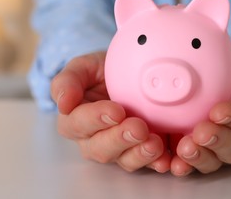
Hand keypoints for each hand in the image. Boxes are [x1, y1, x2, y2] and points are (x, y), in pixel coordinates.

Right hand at [51, 52, 167, 172]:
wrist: (127, 73)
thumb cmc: (101, 71)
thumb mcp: (83, 67)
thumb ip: (69, 80)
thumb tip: (63, 103)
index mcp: (75, 120)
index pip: (79, 124)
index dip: (96, 119)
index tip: (115, 110)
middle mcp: (94, 139)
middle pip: (101, 148)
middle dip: (120, 140)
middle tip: (138, 128)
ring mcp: (119, 148)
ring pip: (124, 159)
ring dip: (140, 154)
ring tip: (155, 144)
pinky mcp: (140, 151)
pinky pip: (148, 163)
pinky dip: (158, 162)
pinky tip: (167, 159)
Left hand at [170, 54, 230, 175]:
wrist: (208, 78)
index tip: (218, 111)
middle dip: (218, 141)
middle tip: (201, 131)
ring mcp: (219, 152)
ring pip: (214, 162)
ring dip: (200, 157)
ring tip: (185, 148)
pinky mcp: (198, 156)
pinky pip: (192, 166)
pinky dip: (183, 166)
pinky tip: (175, 164)